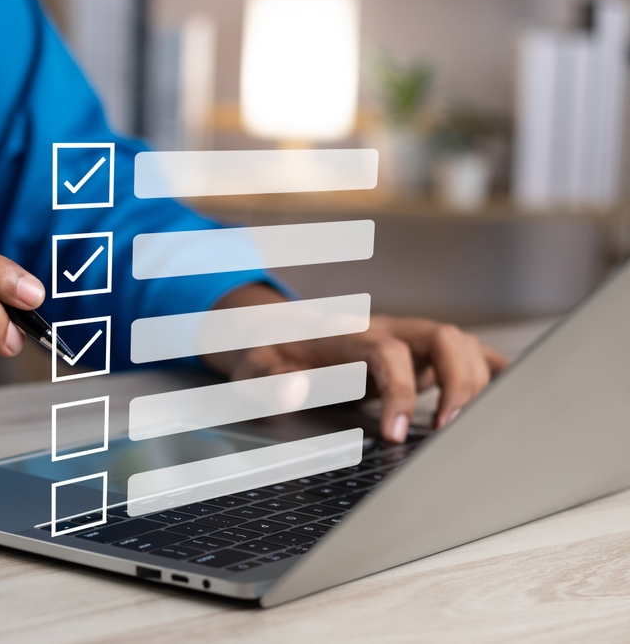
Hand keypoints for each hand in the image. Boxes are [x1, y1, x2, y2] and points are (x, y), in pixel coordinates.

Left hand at [203, 285, 507, 443]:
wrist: (284, 334)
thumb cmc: (274, 355)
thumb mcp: (256, 370)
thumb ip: (269, 380)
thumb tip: (295, 388)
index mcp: (349, 334)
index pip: (386, 352)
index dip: (399, 390)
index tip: (397, 433)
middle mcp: (388, 329)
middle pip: (442, 336)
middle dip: (457, 381)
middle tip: (449, 430)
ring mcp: (409, 337)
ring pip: (461, 342)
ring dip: (475, 380)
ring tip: (465, 427)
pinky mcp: (421, 351)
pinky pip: (466, 351)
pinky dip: (491, 369)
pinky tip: (507, 395)